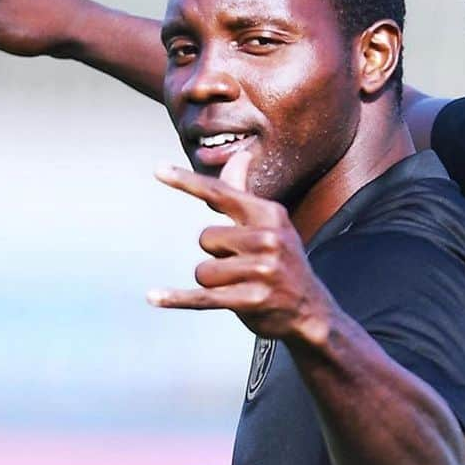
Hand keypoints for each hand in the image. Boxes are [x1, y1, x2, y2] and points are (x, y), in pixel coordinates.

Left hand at [149, 151, 336, 345]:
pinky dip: (176, 299)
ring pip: (202, 271)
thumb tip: (240, 156)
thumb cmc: (282, 261)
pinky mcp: (251, 300)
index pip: (220, 193)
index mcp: (270, 214)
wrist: (310, 308)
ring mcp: (262, 270)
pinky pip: (202, 297)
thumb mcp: (270, 223)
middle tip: (243, 264)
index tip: (158, 169)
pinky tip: (154, 296)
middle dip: (216, 253)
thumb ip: (244, 192)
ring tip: (240, 284)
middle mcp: (269, 239)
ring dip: (213, 281)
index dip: (187, 182)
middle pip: (205, 238)